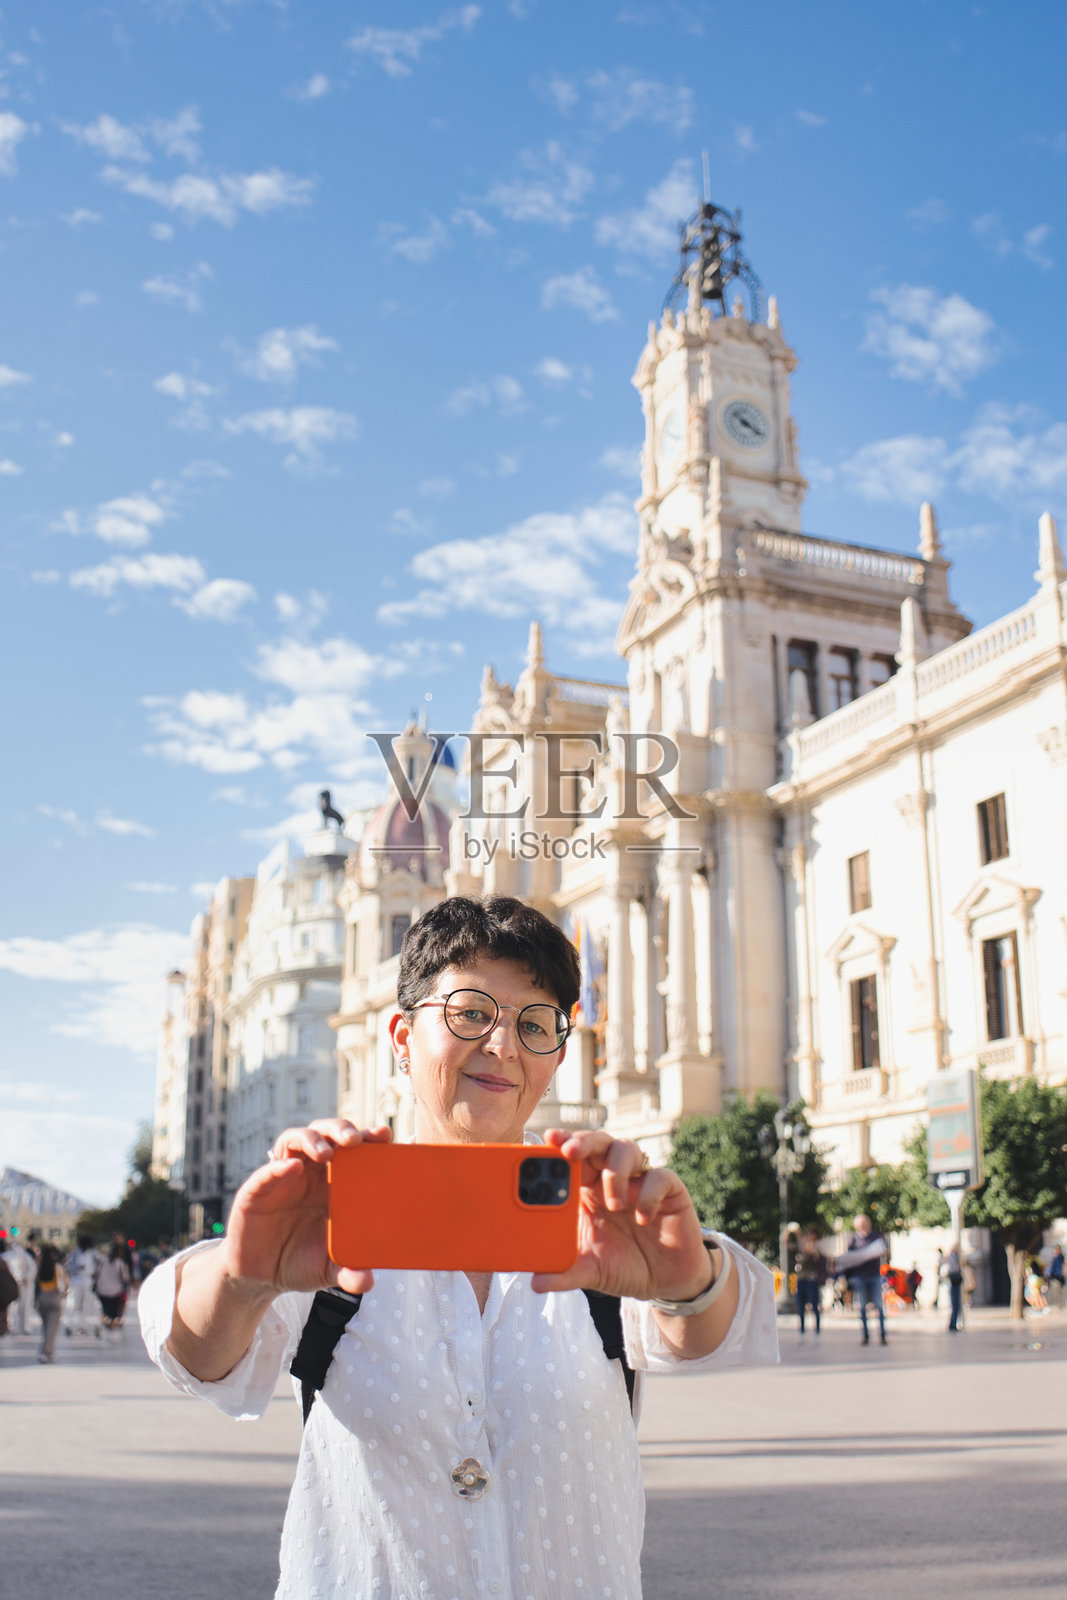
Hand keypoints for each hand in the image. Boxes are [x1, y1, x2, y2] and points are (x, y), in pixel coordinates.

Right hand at [220, 1119, 391, 1299]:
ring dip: (313, 1139)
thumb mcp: (328, 1269)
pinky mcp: (256, 1190)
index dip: (368, 1138)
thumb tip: (368, 1281)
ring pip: (297, 1139)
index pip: (353, 1150)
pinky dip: (280, 1166)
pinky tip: (294, 1168)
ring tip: (327, 1152)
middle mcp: (311, 1173)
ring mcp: (283, 1177)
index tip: (385, 1135)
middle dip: (341, 1129)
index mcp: (335, 1184)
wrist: (259, 1278)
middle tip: (356, 1139)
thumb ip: (348, 1272)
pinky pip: (268, 1171)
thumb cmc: (299, 1262)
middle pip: (327, 1135)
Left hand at [529, 1129, 712, 1303]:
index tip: (548, 1139)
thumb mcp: (589, 1271)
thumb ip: (564, 1273)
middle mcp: (612, 1177)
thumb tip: (535, 1284)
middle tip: (570, 1151)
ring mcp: (641, 1181)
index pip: (571, 1156)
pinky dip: (649, 1194)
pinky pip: (661, 1176)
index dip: (560, 1143)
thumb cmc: (622, 1265)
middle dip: (583, 1141)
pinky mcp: (670, 1192)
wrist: (664, 1282)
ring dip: (616, 1172)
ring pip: (627, 1149)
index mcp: (586, 1189)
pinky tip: (642, 1218)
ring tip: (614, 1204)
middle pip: (597, 1142)